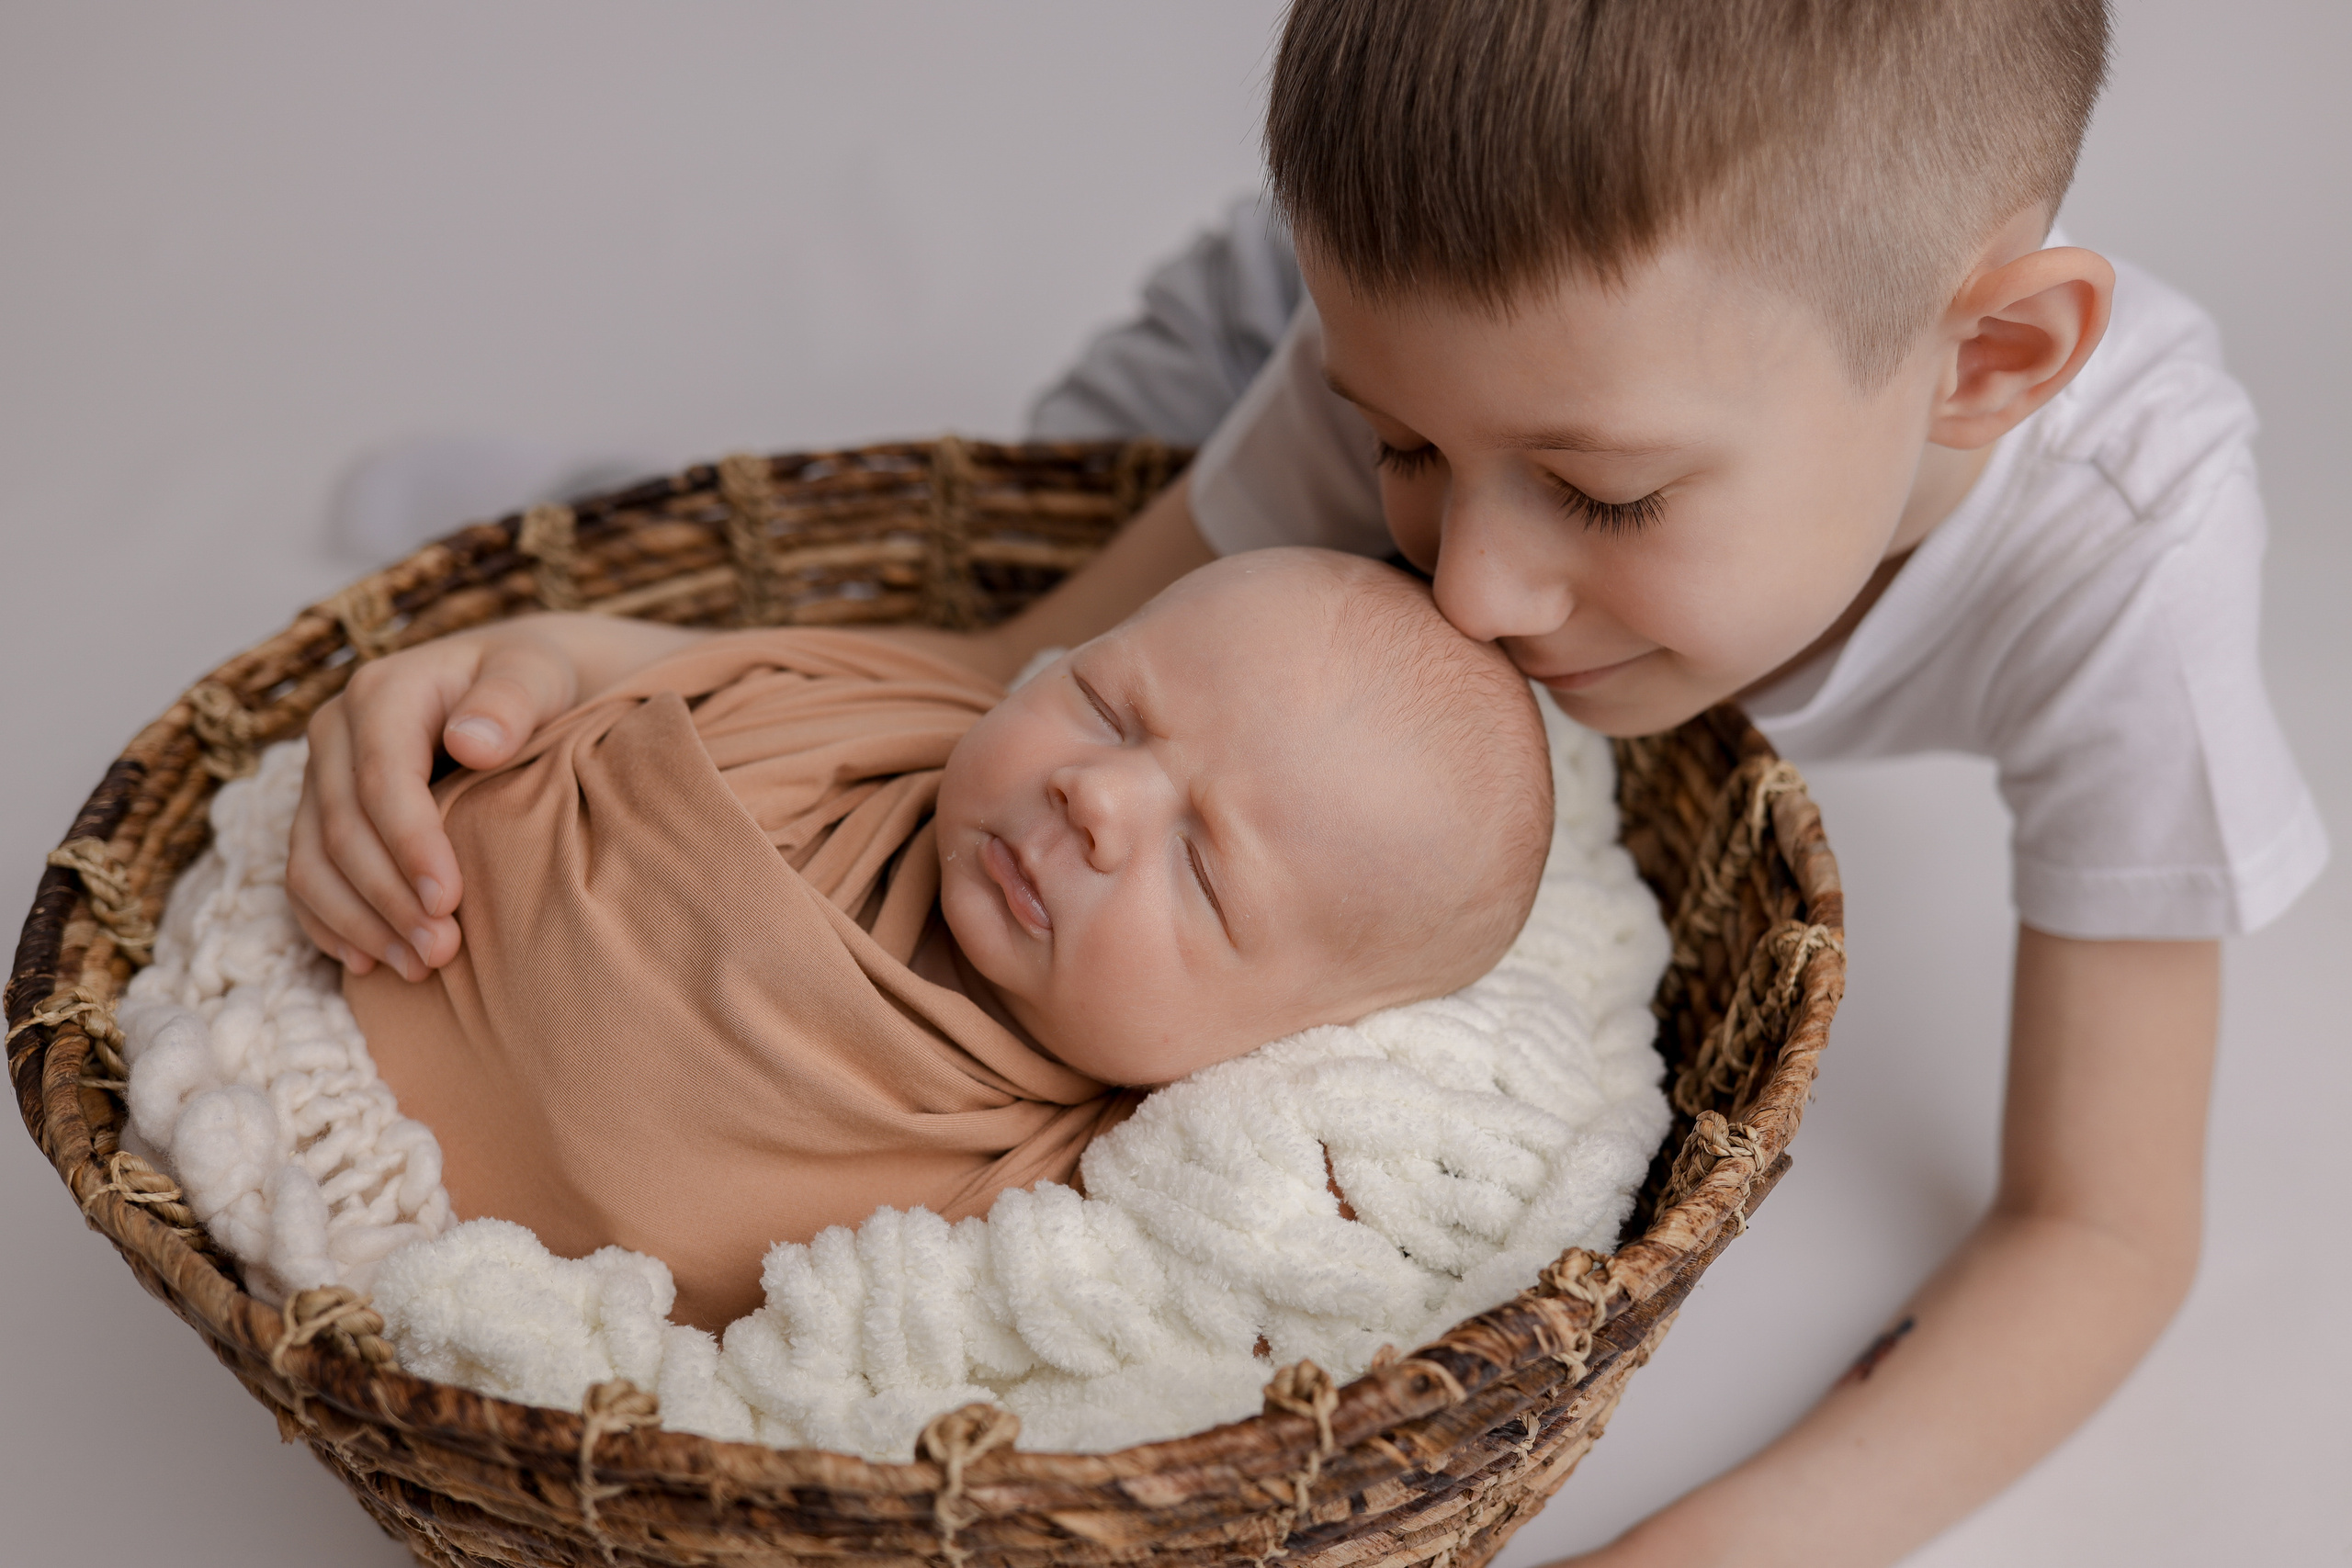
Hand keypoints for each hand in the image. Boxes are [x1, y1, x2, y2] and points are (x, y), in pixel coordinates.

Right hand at [287, 623, 579, 978]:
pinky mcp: (318, 817)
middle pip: (341, 829)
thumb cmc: (531, 682)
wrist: (512, 686)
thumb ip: (511, 700)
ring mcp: (321, 778)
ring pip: (312, 862)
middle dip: (389, 898)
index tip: (450, 901)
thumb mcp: (536, 675)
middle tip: (442, 951)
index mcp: (382, 693)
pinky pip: (303, 879)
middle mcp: (337, 734)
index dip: (409, 845)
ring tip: (417, 969)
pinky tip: (370, 963)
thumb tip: (472, 742)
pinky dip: (331, 925)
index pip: (382, 779)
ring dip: (359, 923)